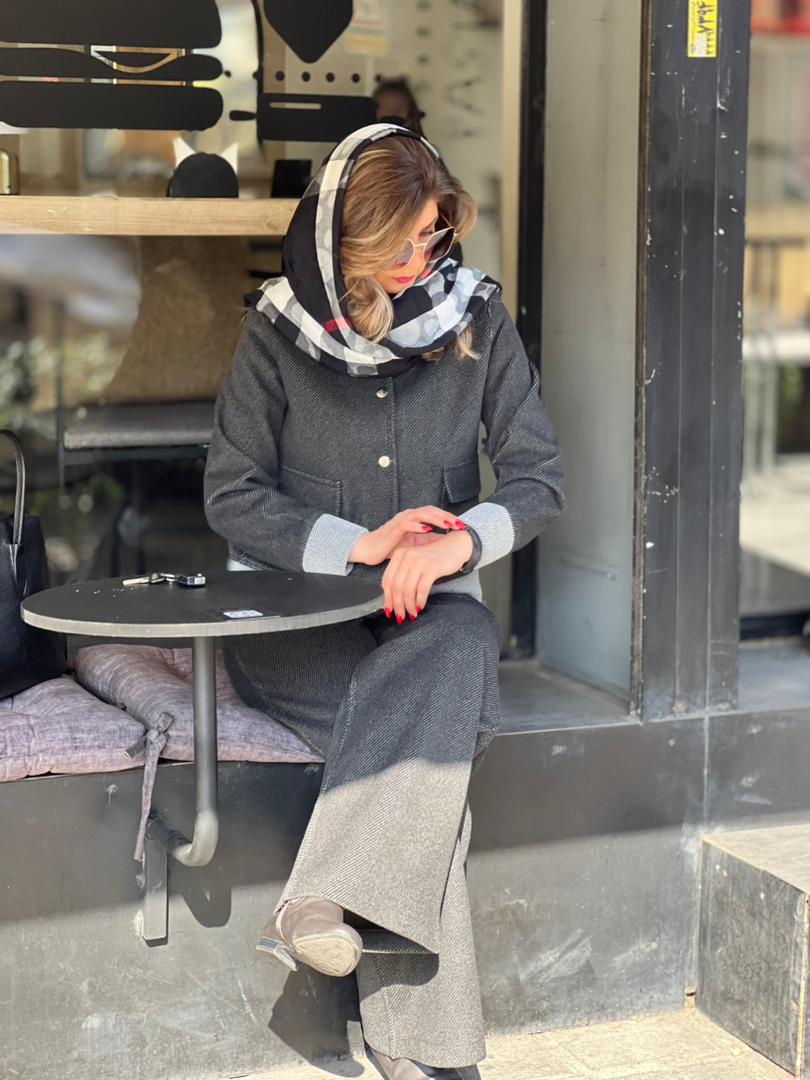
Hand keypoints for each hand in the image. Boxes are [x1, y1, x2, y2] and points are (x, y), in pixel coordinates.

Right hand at [349, 506, 468, 566]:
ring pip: (421, 514)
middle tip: (460, 524)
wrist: (370, 550)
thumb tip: (447, 543)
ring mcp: (400, 520)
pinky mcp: (393, 528)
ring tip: (448, 525)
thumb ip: (428, 541)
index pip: (435, 513)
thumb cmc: (391, 547)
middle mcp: (408, 516)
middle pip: (431, 511)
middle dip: (447, 517)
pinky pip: (406, 524)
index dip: (449, 518)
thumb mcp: (415, 544)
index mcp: (415, 518)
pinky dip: (417, 525)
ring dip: (436, 519)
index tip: (462, 526)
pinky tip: (426, 529)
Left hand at [382, 529, 472, 620]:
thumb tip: (394, 598)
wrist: (455, 546)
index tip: (389, 610)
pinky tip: (420, 607)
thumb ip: (403, 574)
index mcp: (399, 555)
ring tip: (412, 614)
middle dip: (397, 605)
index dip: (387, 599)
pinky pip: (422, 589)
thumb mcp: (414, 561)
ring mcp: (419, 562)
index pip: (387, 581)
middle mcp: (407, 556)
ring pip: (408, 589)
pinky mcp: (432, 567)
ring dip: (409, 605)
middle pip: (396, 587)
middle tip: (400, 617)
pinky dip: (420, 600)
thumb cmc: (434, 557)